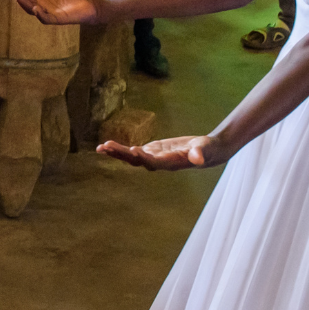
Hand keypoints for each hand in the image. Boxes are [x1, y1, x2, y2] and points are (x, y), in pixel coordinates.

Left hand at [97, 135, 224, 170]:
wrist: (206, 151)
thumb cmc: (207, 150)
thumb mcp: (205, 149)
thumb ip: (200, 153)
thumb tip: (199, 158)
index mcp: (171, 163)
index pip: (154, 162)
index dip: (144, 157)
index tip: (134, 150)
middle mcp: (159, 163)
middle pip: (137, 160)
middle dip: (122, 154)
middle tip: (106, 147)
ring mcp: (153, 158)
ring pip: (132, 157)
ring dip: (116, 153)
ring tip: (101, 147)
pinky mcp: (151, 151)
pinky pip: (132, 151)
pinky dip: (120, 149)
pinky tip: (106, 146)